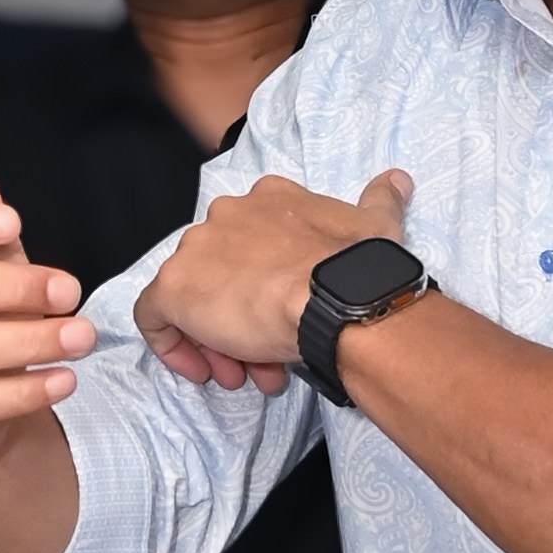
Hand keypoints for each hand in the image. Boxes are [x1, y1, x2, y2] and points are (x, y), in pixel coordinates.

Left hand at [135, 168, 414, 391]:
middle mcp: (226, 215)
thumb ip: (382, 199)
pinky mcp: (174, 287)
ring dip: (221, 339)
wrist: (334, 296)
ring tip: (249, 373)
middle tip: (266, 355)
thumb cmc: (358, 267)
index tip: (286, 316)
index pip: (254, 241)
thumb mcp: (377, 223)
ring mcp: (196, 250)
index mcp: (269, 199)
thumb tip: (398, 179)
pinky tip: (204, 370)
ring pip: (196, 300)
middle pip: (223, 273)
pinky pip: (154, 317)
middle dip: (243, 317)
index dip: (268, 283)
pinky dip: (172, 345)